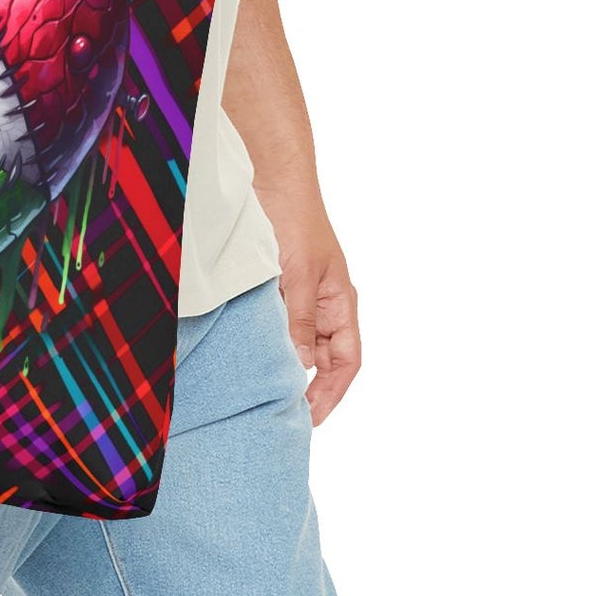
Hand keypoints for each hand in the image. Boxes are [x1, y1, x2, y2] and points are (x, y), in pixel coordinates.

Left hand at [271, 193, 361, 425]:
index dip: (332, 392)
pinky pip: (275, 322)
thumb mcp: (300, 275)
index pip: (346, 360)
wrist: (272, 177)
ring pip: (295, 341)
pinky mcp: (275, 285)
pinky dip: (266, 338)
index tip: (310, 417)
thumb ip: (300, 321)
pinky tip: (249, 351)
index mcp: (341, 301)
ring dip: (283, 362)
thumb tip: (299, 368)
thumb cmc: (296, 220)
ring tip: (263, 388)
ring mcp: (299, 294)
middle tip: (279, 409)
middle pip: (321, 357)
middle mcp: (323, 302)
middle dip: (305, 384)